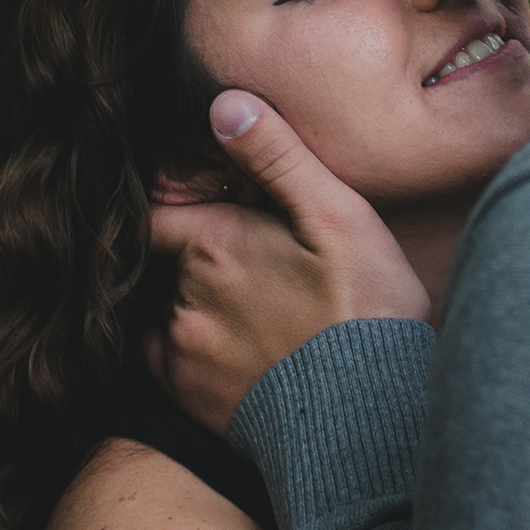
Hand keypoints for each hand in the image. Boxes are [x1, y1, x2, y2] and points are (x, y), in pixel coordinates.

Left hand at [146, 91, 429, 433]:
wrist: (368, 424)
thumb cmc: (364, 314)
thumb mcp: (340, 220)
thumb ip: (278, 159)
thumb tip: (223, 106)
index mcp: (215, 243)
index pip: (161, 212)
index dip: (184, 209)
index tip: (217, 220)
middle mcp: (184, 295)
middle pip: (173, 261)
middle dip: (206, 261)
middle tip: (266, 278)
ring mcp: (180, 350)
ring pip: (175, 309)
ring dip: (204, 307)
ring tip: (267, 321)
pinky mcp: (185, 397)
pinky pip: (170, 358)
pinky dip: (196, 352)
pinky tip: (248, 356)